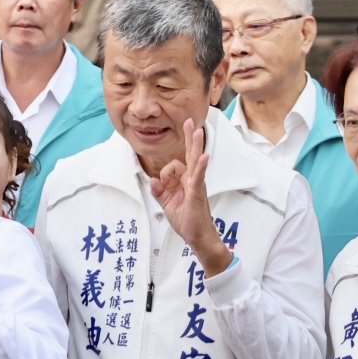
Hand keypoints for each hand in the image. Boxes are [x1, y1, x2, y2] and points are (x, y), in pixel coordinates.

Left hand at [150, 117, 231, 276]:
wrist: (197, 237)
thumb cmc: (186, 220)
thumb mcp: (167, 204)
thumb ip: (159, 191)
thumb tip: (152, 180)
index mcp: (185, 181)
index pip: (173, 166)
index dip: (163, 175)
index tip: (161, 186)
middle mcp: (192, 179)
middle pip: (190, 154)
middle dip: (190, 137)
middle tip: (189, 121)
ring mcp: (196, 184)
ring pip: (196, 160)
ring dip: (196, 145)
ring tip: (198, 130)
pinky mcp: (197, 192)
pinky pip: (199, 176)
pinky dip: (201, 166)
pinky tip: (205, 156)